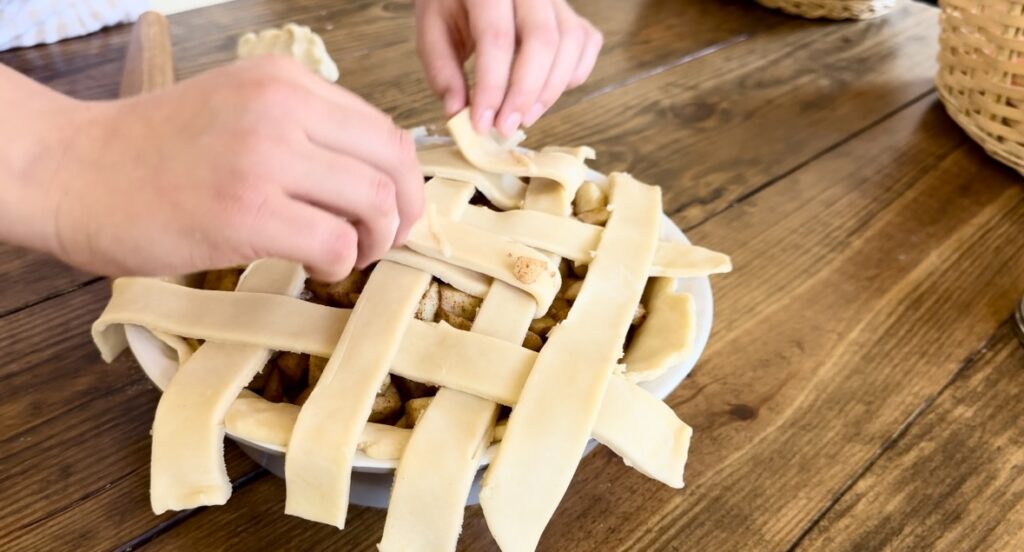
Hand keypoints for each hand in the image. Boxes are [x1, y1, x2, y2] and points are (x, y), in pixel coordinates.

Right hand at [10, 57, 422, 280]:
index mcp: (286, 80)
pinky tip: (316, 270)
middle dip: (404, 214)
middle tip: (383, 242)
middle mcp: (282, 108)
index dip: (404, 181)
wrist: (73, 172)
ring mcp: (265, 157)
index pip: (386, 131)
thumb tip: (374, 175)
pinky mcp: (245, 211)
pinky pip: (336, 243)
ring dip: (376, 242)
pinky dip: (341, 266)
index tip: (391, 211)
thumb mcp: (240, 109)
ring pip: (375, 203)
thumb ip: (305, 128)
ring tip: (348, 257)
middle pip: (393, 165)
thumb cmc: (156, 152)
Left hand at [415, 0, 602, 135]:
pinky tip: (546, 93)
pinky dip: (572, 75)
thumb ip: (443, 71)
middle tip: (505, 127)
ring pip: (571, 43)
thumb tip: (458, 114)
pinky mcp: (571, 12)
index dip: (492, 87)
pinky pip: (586, 44)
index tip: (481, 124)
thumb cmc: (452, 4)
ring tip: (523, 117)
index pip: (497, 38)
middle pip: (543, 40)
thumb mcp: (433, 30)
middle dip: (525, 93)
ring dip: (550, 91)